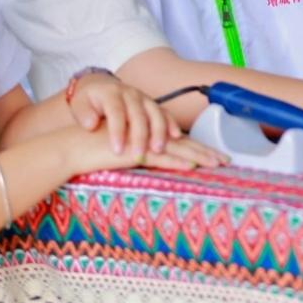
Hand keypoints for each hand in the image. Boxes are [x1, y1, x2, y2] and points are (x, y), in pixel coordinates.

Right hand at [64, 123, 226, 175]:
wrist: (75, 148)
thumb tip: (158, 167)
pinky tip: (193, 165)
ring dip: (200, 156)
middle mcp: (149, 136)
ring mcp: (144, 142)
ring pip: (178, 149)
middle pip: (185, 143)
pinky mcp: (136, 151)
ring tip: (217, 163)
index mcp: (149, 136)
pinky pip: (161, 157)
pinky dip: (178, 161)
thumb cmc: (97, 154)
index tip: (216, 156)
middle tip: (227, 160)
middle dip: (207, 152)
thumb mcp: (125, 155)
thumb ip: (141, 158)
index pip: (179, 142)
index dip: (199, 148)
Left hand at [67, 72, 182, 159]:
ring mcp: (143, 98)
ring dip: (158, 131)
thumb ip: (84, 114)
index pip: (116, 111)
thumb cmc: (88, 101)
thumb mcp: (79, 104)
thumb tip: (91, 124)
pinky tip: (176, 137)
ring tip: (158, 149)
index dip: (117, 130)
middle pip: (138, 114)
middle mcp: (130, 93)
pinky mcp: (152, 105)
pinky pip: (164, 113)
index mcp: (111, 93)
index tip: (116, 150)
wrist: (99, 86)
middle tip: (138, 155)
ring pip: (155, 112)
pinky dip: (171, 124)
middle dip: (140, 135)